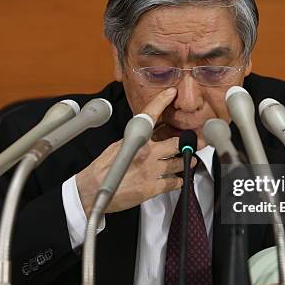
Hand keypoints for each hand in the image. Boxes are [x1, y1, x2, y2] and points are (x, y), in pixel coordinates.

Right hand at [75, 88, 196, 215]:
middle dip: (185, 144)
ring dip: (185, 163)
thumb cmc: (102, 170)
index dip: (161, 101)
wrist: (92, 191)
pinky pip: (174, 182)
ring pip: (178, 163)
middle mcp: (145, 153)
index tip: (171, 93)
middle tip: (193, 144)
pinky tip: (178, 179)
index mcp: (135, 140)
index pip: (149, 115)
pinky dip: (179, 180)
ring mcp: (151, 171)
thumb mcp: (117, 147)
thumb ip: (134, 141)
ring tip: (188, 162)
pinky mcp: (152, 188)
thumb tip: (145, 136)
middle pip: (176, 143)